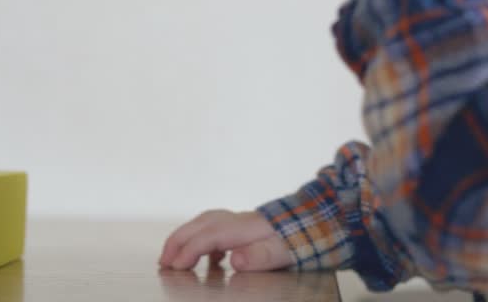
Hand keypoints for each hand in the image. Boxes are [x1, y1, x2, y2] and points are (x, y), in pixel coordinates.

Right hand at [158, 210, 292, 271]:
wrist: (324, 220)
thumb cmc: (304, 238)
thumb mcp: (285, 251)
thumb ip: (259, 256)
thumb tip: (234, 259)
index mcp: (248, 227)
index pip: (209, 236)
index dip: (188, 251)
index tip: (175, 268)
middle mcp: (243, 220)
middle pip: (202, 223)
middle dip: (178, 240)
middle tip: (164, 261)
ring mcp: (246, 221)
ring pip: (208, 222)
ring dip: (188, 237)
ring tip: (176, 257)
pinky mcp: (252, 226)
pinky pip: (220, 227)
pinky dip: (206, 239)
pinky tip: (211, 259)